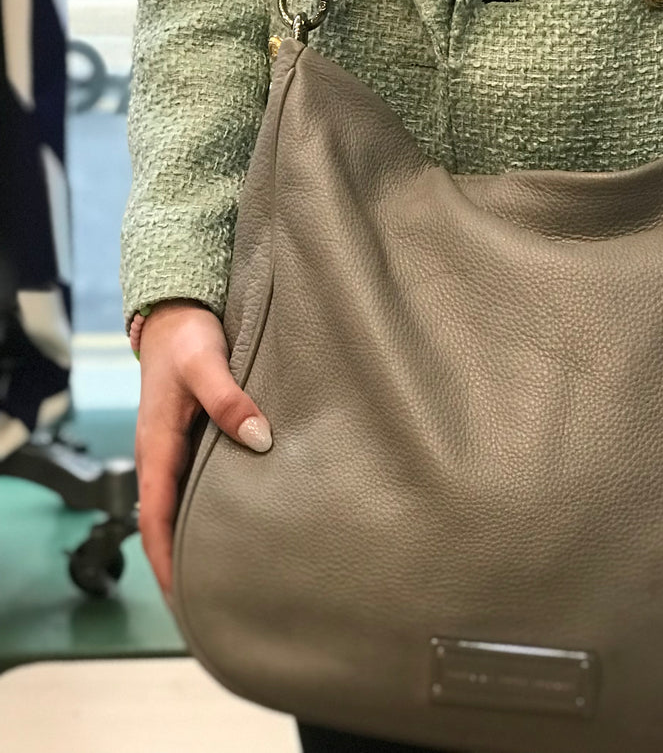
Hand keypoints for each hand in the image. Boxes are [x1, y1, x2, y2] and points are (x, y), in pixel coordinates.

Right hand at [134, 300, 272, 598]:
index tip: (182, 593)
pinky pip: (194, 483)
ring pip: (181, 503)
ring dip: (195, 535)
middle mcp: (161, 454)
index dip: (165, 557)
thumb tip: (257, 438)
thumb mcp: (207, 364)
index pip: (156, 516)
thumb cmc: (188, 337)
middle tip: (212, 599)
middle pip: (167, 520)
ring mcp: (175, 448)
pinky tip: (233, 518)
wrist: (178, 312)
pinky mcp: (191, 437)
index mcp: (156, 446)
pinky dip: (206, 507)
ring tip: (227, 571)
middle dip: (181, 560)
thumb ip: (229, 399)